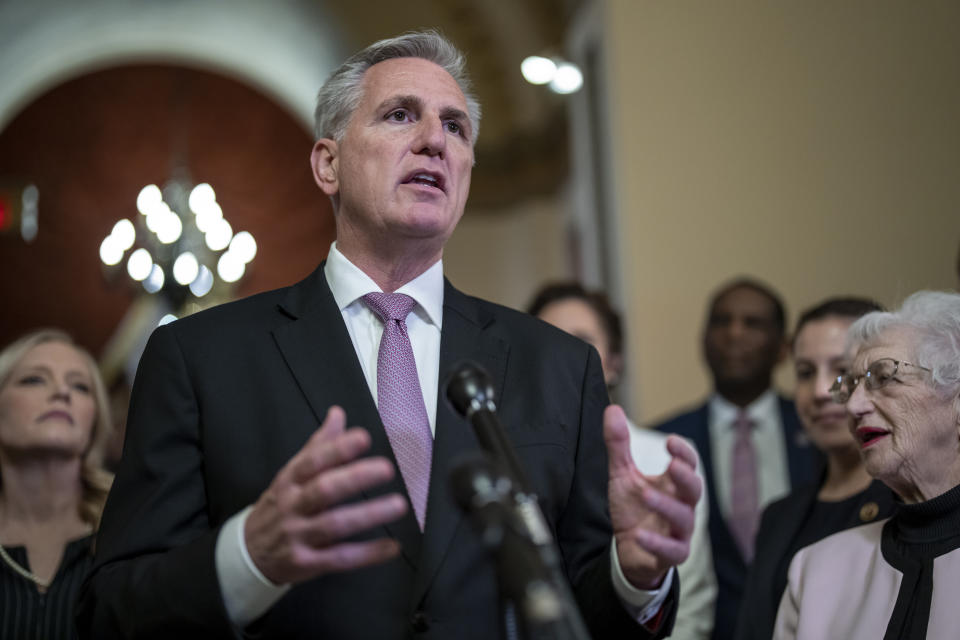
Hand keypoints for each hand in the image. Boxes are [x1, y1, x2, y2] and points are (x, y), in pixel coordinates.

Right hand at [245, 406, 407, 584]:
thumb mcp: (290, 474)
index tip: (363, 437)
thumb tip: (338, 413)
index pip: (312, 461)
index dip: (338, 449)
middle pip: (324, 490)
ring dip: (368, 515)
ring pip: (334, 525)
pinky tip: (392, 546)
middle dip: (355, 478)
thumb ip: (317, 445)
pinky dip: (368, 554)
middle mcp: (292, 506)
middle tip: (387, 468)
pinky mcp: (307, 564)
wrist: (248, 553)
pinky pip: (340, 558)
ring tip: (398, 505)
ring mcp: (298, 536)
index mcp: (289, 481)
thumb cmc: (279, 507)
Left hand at [604, 404, 700, 589]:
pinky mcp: (671, 554)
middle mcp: (682, 506)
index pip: (688, 465)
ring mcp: (679, 531)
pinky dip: (657, 543)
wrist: (629, 549)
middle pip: (694, 490)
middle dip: (686, 477)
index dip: (684, 453)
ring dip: (666, 506)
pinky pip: (671, 550)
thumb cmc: (633, 508)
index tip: (670, 441)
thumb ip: (619, 445)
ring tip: (645, 494)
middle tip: (672, 465)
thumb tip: (613, 409)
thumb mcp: (622, 474)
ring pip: (684, 518)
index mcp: (673, 485)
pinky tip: (640, 534)